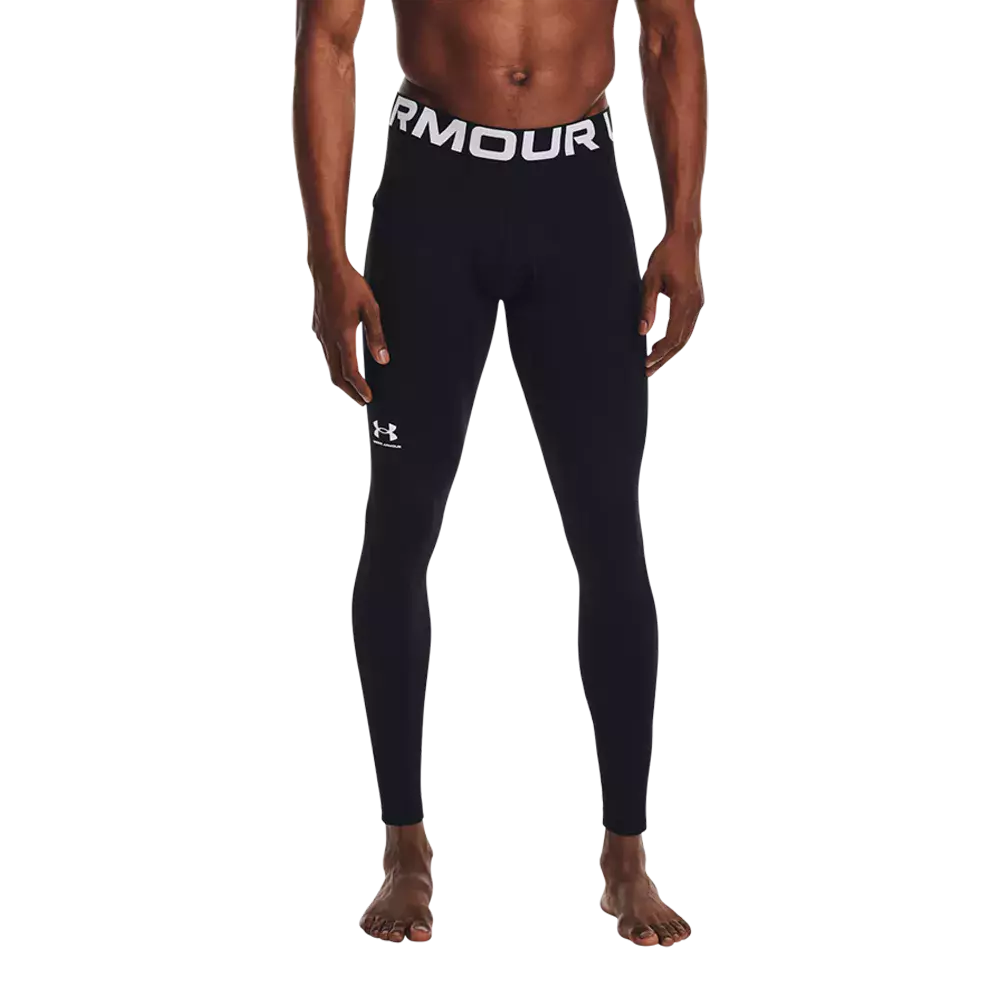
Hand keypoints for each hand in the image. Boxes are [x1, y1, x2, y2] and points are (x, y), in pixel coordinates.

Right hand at [311, 258, 387, 405]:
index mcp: (343, 335)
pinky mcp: (319, 327)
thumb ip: (377, 335)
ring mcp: (321, 333)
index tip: (368, 398)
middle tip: (362, 401)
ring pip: (329, 364)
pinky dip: (336, 364)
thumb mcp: (370, 308)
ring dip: (342, 379)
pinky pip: (326, 352)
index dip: (360, 388)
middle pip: (336, 374)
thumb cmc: (351, 284)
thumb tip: (383, 360)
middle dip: (349, 391)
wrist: (326, 267)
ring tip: (354, 386)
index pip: (350, 371)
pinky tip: (344, 363)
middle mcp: (329, 338)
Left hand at [639, 229, 703, 377]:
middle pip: (680, 342)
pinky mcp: (696, 301)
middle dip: (663, 358)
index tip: (645, 362)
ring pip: (685, 336)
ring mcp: (697, 304)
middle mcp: (694, 306)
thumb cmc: (667, 255)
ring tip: (654, 362)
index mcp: (684, 302)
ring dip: (669, 351)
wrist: (685, 238)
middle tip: (647, 371)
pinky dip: (676, 340)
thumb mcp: (651, 279)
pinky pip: (687, 327)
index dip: (658, 353)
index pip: (672, 337)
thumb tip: (642, 331)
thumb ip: (647, 306)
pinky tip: (665, 346)